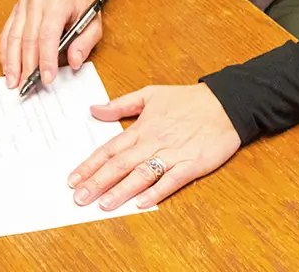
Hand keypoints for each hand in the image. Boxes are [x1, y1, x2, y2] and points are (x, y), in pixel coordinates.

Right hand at [0, 0, 101, 88]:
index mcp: (58, 2)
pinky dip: (6, 53)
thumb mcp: (93, 23)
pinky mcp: (15, 10)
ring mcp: (23, 5)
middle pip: (28, 38)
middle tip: (27, 85)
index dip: (46, 59)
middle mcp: (37, 1)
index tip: (47, 78)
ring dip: (12, 62)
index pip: (48, 34)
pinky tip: (7, 67)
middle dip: (27, 65)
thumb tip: (74, 62)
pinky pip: (7, 33)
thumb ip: (85, 43)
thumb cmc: (81, 5)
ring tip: (12, 82)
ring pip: (13, 37)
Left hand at [68, 83, 240, 209]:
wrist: (226, 103)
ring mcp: (173, 154)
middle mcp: (153, 143)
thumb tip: (94, 109)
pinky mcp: (192, 164)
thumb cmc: (188, 100)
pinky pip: (172, 180)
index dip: (89, 165)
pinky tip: (142, 202)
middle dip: (97, 182)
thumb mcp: (150, 95)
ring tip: (103, 204)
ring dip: (121, 190)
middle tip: (79, 198)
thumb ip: (120, 104)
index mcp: (141, 129)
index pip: (109, 150)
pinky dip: (157, 191)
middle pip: (120, 165)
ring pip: (141, 174)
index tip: (73, 179)